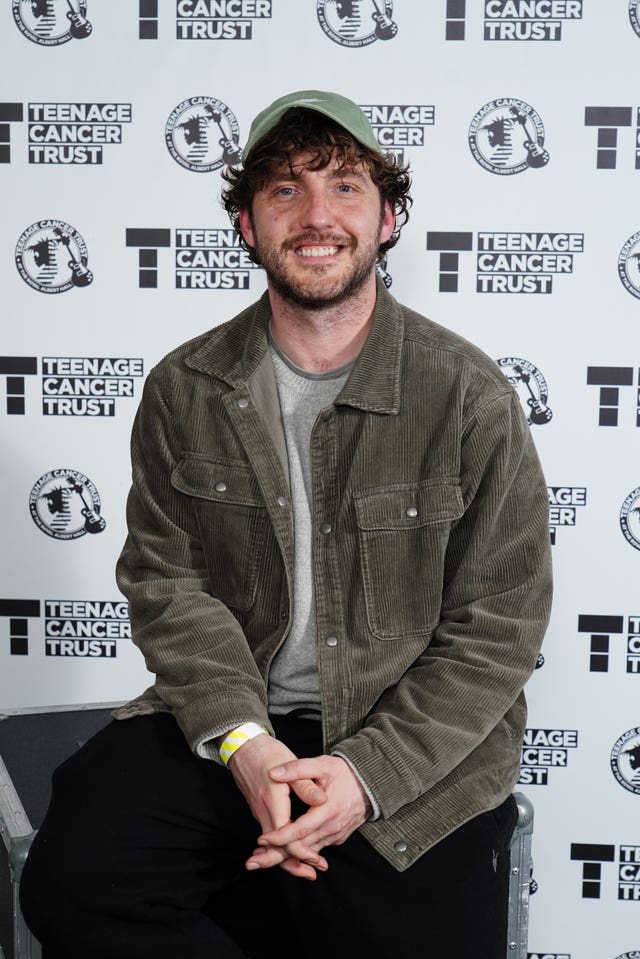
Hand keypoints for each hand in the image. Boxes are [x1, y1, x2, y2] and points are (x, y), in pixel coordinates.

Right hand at [228, 734, 327, 879]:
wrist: (242, 746)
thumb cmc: (267, 753)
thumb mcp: (289, 763)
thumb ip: (305, 784)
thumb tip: (322, 799)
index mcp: (273, 800)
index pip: (286, 836)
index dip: (301, 851)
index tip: (316, 860)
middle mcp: (263, 811)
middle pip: (276, 847)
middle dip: (294, 864)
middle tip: (312, 874)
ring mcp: (259, 812)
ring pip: (272, 843)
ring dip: (287, 857)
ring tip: (307, 868)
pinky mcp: (258, 810)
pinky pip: (269, 834)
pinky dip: (280, 845)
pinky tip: (291, 849)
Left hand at [246, 755, 371, 871]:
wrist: (369, 783)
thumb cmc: (344, 772)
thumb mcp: (321, 764)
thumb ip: (297, 768)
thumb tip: (274, 773)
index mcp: (329, 810)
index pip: (301, 829)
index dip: (281, 836)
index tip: (262, 839)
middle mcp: (333, 827)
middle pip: (302, 848)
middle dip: (277, 855)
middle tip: (253, 861)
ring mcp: (336, 835)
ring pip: (308, 852)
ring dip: (286, 858)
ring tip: (261, 860)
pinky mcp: (337, 838)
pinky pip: (315, 849)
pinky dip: (299, 854)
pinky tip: (281, 854)